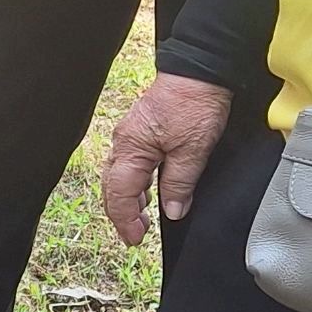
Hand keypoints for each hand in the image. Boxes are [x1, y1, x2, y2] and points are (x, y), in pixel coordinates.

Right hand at [101, 73, 233, 245]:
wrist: (199, 72)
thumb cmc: (195, 104)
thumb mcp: (193, 151)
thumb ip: (179, 184)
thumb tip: (172, 211)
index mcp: (131, 150)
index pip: (120, 195)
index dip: (125, 220)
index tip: (135, 239)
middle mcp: (123, 143)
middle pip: (112, 187)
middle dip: (122, 214)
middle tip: (136, 235)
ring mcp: (129, 136)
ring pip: (118, 176)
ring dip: (128, 200)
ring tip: (142, 218)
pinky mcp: (139, 130)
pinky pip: (127, 164)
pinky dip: (133, 183)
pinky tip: (147, 191)